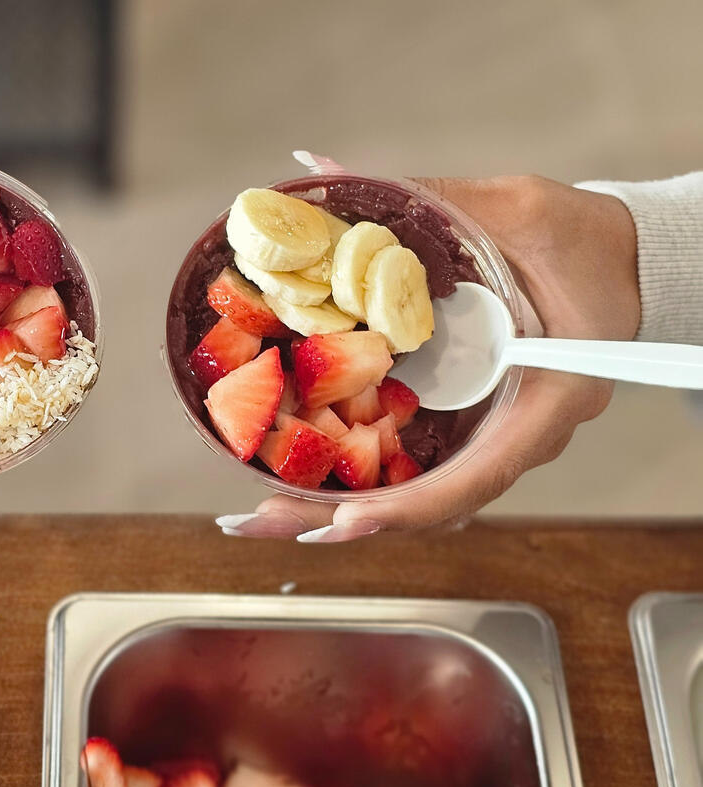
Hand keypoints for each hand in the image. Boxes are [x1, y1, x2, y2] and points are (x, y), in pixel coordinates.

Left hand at [216, 175, 640, 541]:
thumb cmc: (581, 241)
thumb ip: (425, 199)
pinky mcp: (468, 426)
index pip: (471, 481)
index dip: (403, 508)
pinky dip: (355, 483)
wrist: (620, 261)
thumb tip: (316, 171)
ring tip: (258, 517)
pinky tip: (294, 482)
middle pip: (422, 506)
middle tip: (258, 521)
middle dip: (338, 520)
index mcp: (543, 404)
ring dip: (334, 511)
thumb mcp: (515, 211)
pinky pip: (411, 469)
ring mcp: (488, 439)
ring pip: (411, 498)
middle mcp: (513, 437)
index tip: (342, 522)